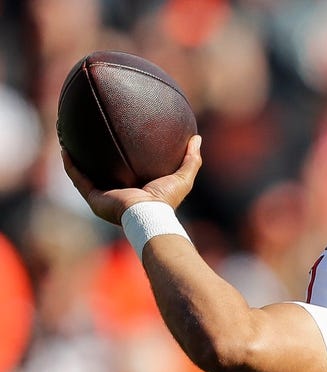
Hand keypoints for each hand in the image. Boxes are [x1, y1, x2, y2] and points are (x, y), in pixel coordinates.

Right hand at [61, 135, 202, 224]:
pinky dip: (71, 166)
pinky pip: (78, 179)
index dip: (120, 157)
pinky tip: (65, 149)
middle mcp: (118, 194)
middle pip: (102, 173)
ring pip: (84, 175)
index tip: (117, 138)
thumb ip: (191, 159)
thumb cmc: (166, 200)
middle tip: (87, 136)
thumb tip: (197, 138)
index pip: (126, 172)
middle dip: (93, 157)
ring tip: (67, 140)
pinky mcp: (94, 199)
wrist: (149, 215)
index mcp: (136, 190)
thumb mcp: (182, 177)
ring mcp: (104, 198)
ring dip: (75, 159)